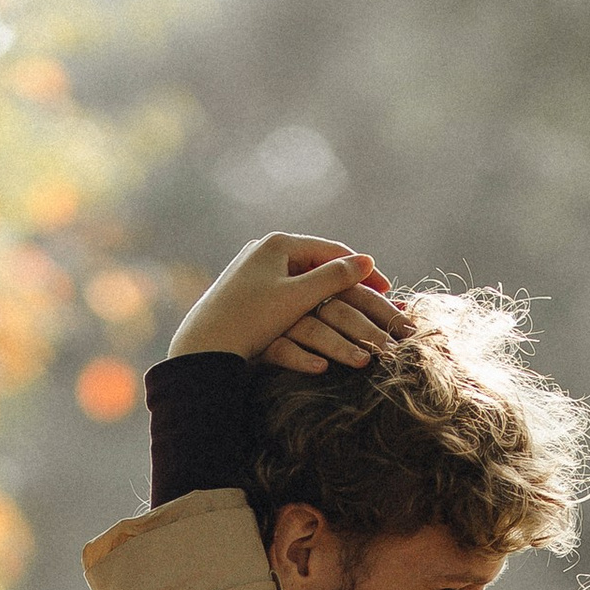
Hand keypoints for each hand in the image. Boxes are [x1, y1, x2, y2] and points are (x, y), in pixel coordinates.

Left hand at [168, 234, 412, 369]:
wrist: (204, 345)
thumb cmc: (251, 320)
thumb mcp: (298, 297)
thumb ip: (333, 278)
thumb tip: (367, 261)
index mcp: (278, 243)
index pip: (330, 250)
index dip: (361, 268)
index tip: (386, 286)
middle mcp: (264, 250)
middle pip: (317, 262)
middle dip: (347, 280)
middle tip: (376, 295)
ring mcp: (253, 270)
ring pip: (302, 278)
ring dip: (330, 292)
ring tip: (354, 306)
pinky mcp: (245, 292)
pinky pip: (286, 292)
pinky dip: (308, 302)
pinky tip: (320, 312)